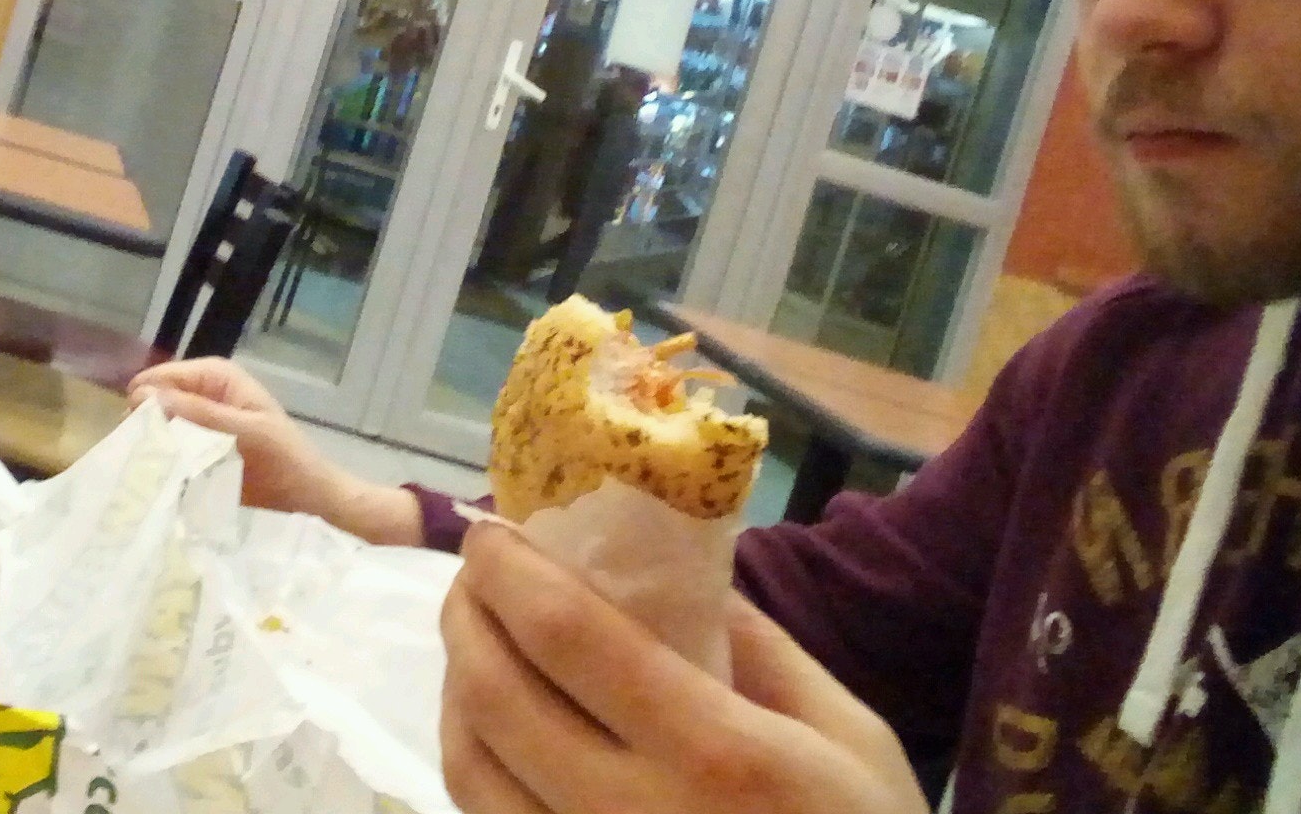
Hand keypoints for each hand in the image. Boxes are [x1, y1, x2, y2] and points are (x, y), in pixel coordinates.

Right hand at [127, 358, 422, 545]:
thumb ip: (199, 414)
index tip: (134, 430)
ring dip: (152, 450)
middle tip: (139, 456)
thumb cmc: (286, 459)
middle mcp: (203, 396)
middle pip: (156, 404)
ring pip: (159, 431)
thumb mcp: (246, 432)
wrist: (308, 500)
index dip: (146, 401)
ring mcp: (199, 427)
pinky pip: (170, 455)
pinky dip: (163, 467)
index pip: (162, 378)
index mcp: (216, 377)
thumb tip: (144, 397)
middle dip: (146, 427)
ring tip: (144, 473)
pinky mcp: (197, 456)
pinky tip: (154, 484)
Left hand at [440, 524, 929, 813]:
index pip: (570, 638)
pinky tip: (492, 730)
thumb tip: (668, 565)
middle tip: (475, 574)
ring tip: (475, 642)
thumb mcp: (847, 733)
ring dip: (453, 689)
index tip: (493, 529)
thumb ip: (755, 644)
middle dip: (466, 616)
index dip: (510, 572)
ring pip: (471, 771)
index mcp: (717, 754)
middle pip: (497, 698)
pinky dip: (475, 764)